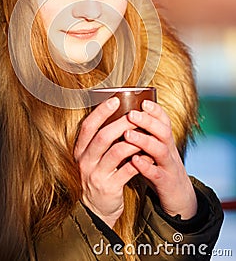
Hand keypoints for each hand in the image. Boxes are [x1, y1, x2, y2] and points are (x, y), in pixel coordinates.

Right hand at [74, 97, 143, 227]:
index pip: (88, 126)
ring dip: (133, 140)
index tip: (114, 100)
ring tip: (145, 133)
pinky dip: (140, 160)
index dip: (100, 112)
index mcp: (80, 151)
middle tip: (136, 115)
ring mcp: (96, 175)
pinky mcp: (110, 187)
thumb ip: (100, 140)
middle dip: (121, 123)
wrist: (95, 210)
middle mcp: (85, 162)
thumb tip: (118, 114)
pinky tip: (149, 154)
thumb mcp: (92, 157)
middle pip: (103, 136)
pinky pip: (128, 170)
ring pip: (117, 151)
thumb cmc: (98, 176)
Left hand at [124, 100, 196, 218]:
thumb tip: (120, 117)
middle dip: (147, 121)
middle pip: (163, 131)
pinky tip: (134, 160)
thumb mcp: (154, 150)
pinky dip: (146, 166)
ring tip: (128, 134)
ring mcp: (169, 166)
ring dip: (144, 141)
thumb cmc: (159, 169)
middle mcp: (169, 150)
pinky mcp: (166, 183)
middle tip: (131, 114)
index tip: (142, 101)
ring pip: (161, 150)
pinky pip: (157, 173)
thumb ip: (143, 135)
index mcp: (165, 141)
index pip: (164, 120)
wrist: (179, 198)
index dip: (155, 110)